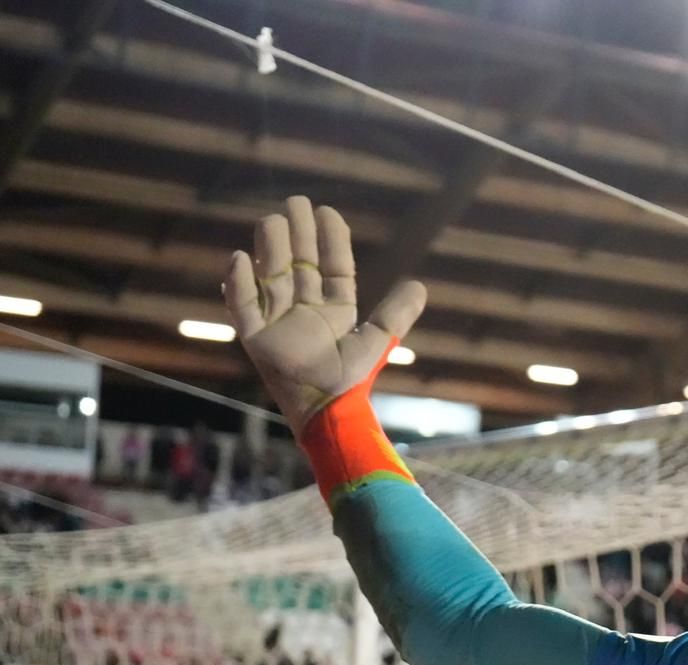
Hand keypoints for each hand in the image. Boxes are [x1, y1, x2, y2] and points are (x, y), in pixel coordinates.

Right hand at [222, 196, 425, 433]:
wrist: (328, 411)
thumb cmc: (350, 380)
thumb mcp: (377, 341)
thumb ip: (396, 315)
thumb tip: (419, 286)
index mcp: (333, 311)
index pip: (331, 267)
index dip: (330, 240)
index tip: (326, 212)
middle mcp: (303, 311)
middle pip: (297, 265)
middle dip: (296, 235)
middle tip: (295, 202)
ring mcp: (278, 323)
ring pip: (271, 277)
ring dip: (270, 249)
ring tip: (272, 221)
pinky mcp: (257, 339)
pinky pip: (243, 308)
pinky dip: (240, 285)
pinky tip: (240, 259)